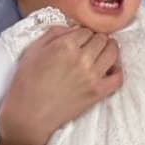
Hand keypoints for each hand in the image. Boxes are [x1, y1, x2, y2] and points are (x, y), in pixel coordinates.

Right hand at [0, 24, 122, 144]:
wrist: (28, 116)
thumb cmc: (26, 83)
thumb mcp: (33, 50)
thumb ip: (53, 34)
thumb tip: (71, 28)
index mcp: (65, 45)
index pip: (86, 30)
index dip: (83, 33)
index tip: (81, 38)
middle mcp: (82, 58)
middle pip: (101, 39)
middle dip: (96, 39)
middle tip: (92, 45)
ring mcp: (92, 76)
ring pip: (113, 52)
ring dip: (110, 48)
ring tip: (104, 51)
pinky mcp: (98, 92)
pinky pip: (118, 77)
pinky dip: (117, 70)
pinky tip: (110, 69)